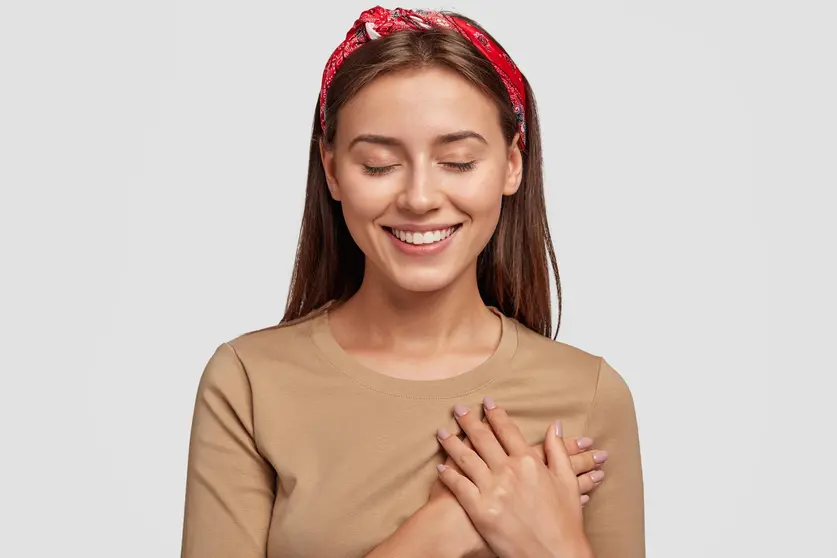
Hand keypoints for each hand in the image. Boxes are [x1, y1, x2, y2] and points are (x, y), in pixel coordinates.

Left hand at [436, 398, 593, 557]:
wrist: (555, 556)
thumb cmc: (564, 523)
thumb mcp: (566, 482)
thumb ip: (558, 451)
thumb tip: (555, 425)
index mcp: (529, 461)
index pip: (507, 430)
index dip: (495, 414)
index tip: (486, 403)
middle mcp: (508, 471)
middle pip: (482, 438)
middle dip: (468, 420)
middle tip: (458, 408)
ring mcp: (492, 490)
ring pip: (465, 458)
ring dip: (451, 442)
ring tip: (441, 432)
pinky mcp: (480, 510)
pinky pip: (458, 486)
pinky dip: (447, 474)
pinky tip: (440, 466)